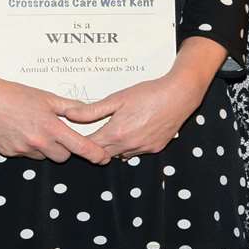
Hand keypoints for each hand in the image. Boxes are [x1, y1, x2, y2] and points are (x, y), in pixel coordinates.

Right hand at [0, 73, 111, 165]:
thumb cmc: (16, 95)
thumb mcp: (46, 97)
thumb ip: (69, 106)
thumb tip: (86, 109)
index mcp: (51, 127)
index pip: (80, 147)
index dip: (94, 154)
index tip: (103, 158)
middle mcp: (38, 142)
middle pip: (63, 157)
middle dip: (65, 149)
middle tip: (58, 133)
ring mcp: (23, 150)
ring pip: (44, 157)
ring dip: (46, 148)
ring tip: (35, 129)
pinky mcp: (10, 154)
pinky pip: (27, 155)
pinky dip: (28, 147)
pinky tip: (20, 132)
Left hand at [66, 73, 207, 157]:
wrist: (179, 95)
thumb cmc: (148, 93)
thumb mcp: (117, 98)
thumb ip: (91, 110)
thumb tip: (69, 115)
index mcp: (116, 133)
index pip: (90, 145)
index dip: (81, 141)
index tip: (77, 134)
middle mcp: (128, 145)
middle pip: (103, 153)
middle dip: (97, 144)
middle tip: (95, 131)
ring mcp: (143, 149)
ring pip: (120, 154)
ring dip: (114, 146)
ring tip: (115, 129)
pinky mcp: (155, 148)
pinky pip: (136, 152)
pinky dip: (130, 145)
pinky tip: (133, 130)